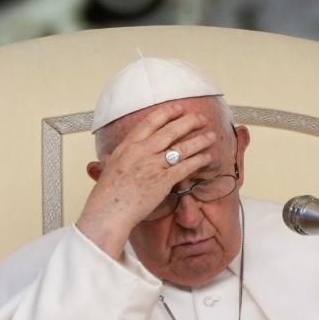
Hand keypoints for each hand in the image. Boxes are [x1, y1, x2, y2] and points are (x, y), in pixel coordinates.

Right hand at [77, 105, 217, 257]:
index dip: (168, 112)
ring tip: (211, 136)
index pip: (151, 121)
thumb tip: (109, 156)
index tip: (179, 108)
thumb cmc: (107, 194)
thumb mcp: (108, 167)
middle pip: (171, 130)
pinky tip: (207, 157)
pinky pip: (185, 167)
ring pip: (182, 147)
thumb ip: (114, 158)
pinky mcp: (163, 181)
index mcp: (129, 145)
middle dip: (189, 122)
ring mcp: (153, 165)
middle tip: (202, 118)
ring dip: (199, 140)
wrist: (109, 211)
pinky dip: (198, 161)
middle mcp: (142, 151)